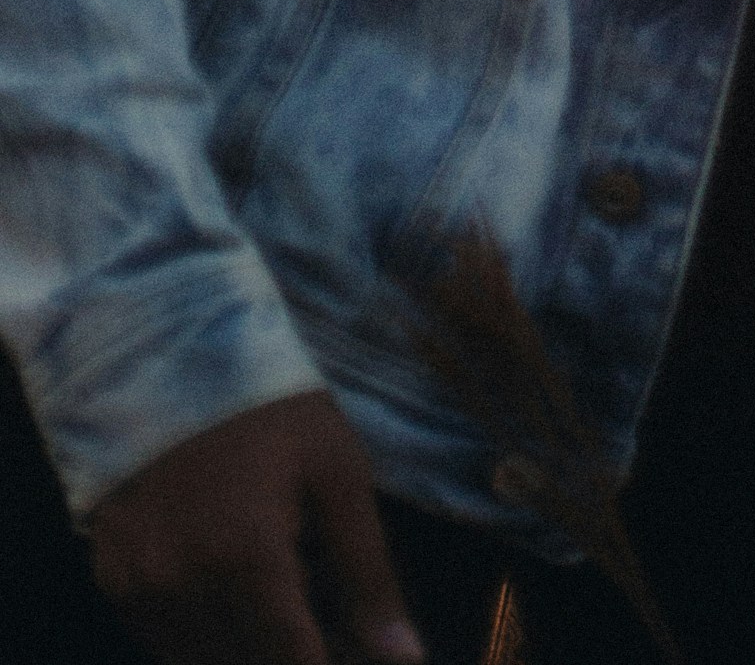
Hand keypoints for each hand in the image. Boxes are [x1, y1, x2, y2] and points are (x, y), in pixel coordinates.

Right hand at [88, 390, 424, 663]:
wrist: (168, 355)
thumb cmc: (269, 407)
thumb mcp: (337, 473)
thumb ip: (368, 575)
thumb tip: (405, 661)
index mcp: (249, 563)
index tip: (346, 653)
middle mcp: (185, 591)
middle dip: (292, 653)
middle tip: (322, 618)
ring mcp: (141, 593)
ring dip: (248, 650)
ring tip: (283, 592)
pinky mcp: (114, 586)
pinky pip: (165, 643)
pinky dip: (205, 636)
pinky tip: (235, 588)